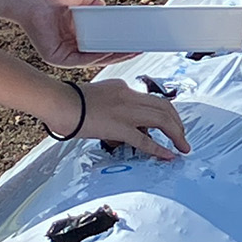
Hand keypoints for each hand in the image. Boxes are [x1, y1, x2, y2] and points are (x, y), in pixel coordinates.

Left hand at [8, 0, 133, 66]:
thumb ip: (98, 4)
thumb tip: (109, 12)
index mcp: (76, 33)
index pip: (101, 42)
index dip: (118, 43)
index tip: (135, 41)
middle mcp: (71, 45)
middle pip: (101, 53)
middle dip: (121, 53)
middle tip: (139, 50)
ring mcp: (64, 53)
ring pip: (94, 59)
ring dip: (114, 57)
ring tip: (131, 52)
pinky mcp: (57, 58)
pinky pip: (81, 60)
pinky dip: (97, 57)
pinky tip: (110, 53)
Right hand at [47, 76, 190, 160]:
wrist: (58, 101)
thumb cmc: (69, 102)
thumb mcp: (97, 96)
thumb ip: (111, 106)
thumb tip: (118, 124)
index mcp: (122, 87)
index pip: (150, 98)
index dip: (164, 112)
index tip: (169, 123)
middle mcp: (129, 95)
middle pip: (165, 106)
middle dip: (178, 122)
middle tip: (182, 135)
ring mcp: (126, 111)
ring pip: (163, 119)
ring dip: (177, 134)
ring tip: (183, 146)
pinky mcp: (119, 127)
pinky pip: (146, 140)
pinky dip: (160, 148)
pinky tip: (169, 155)